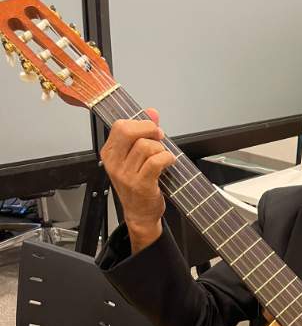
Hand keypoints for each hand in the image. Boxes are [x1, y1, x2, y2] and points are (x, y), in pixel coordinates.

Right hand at [99, 107, 175, 250]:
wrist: (139, 214)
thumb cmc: (138, 185)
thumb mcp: (136, 158)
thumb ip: (143, 133)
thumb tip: (152, 112)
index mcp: (109, 153)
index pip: (119, 126)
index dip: (140, 123)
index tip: (152, 130)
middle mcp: (114, 163)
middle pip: (129, 131)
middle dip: (149, 130)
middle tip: (160, 138)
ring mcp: (126, 174)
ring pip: (146, 146)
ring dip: (161, 149)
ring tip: (163, 157)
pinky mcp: (141, 184)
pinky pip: (156, 162)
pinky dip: (167, 158)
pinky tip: (169, 162)